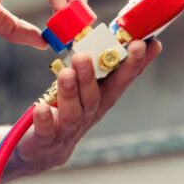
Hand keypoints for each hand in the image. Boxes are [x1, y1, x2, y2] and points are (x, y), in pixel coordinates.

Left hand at [8, 39, 162, 177]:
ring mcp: (68, 129)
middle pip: (94, 97)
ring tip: (65, 74)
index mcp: (101, 99)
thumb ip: (100, 64)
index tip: (142, 44)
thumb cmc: (69, 111)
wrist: (45, 151)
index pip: (121, 81)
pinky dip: (45, 120)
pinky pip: (46, 131)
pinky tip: (41, 107)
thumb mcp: (87, 88)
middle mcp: (88, 115)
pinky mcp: (46, 140)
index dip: (133, 65)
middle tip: (84, 56)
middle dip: (91, 76)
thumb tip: (124, 33)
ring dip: (70, 92)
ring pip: (72, 112)